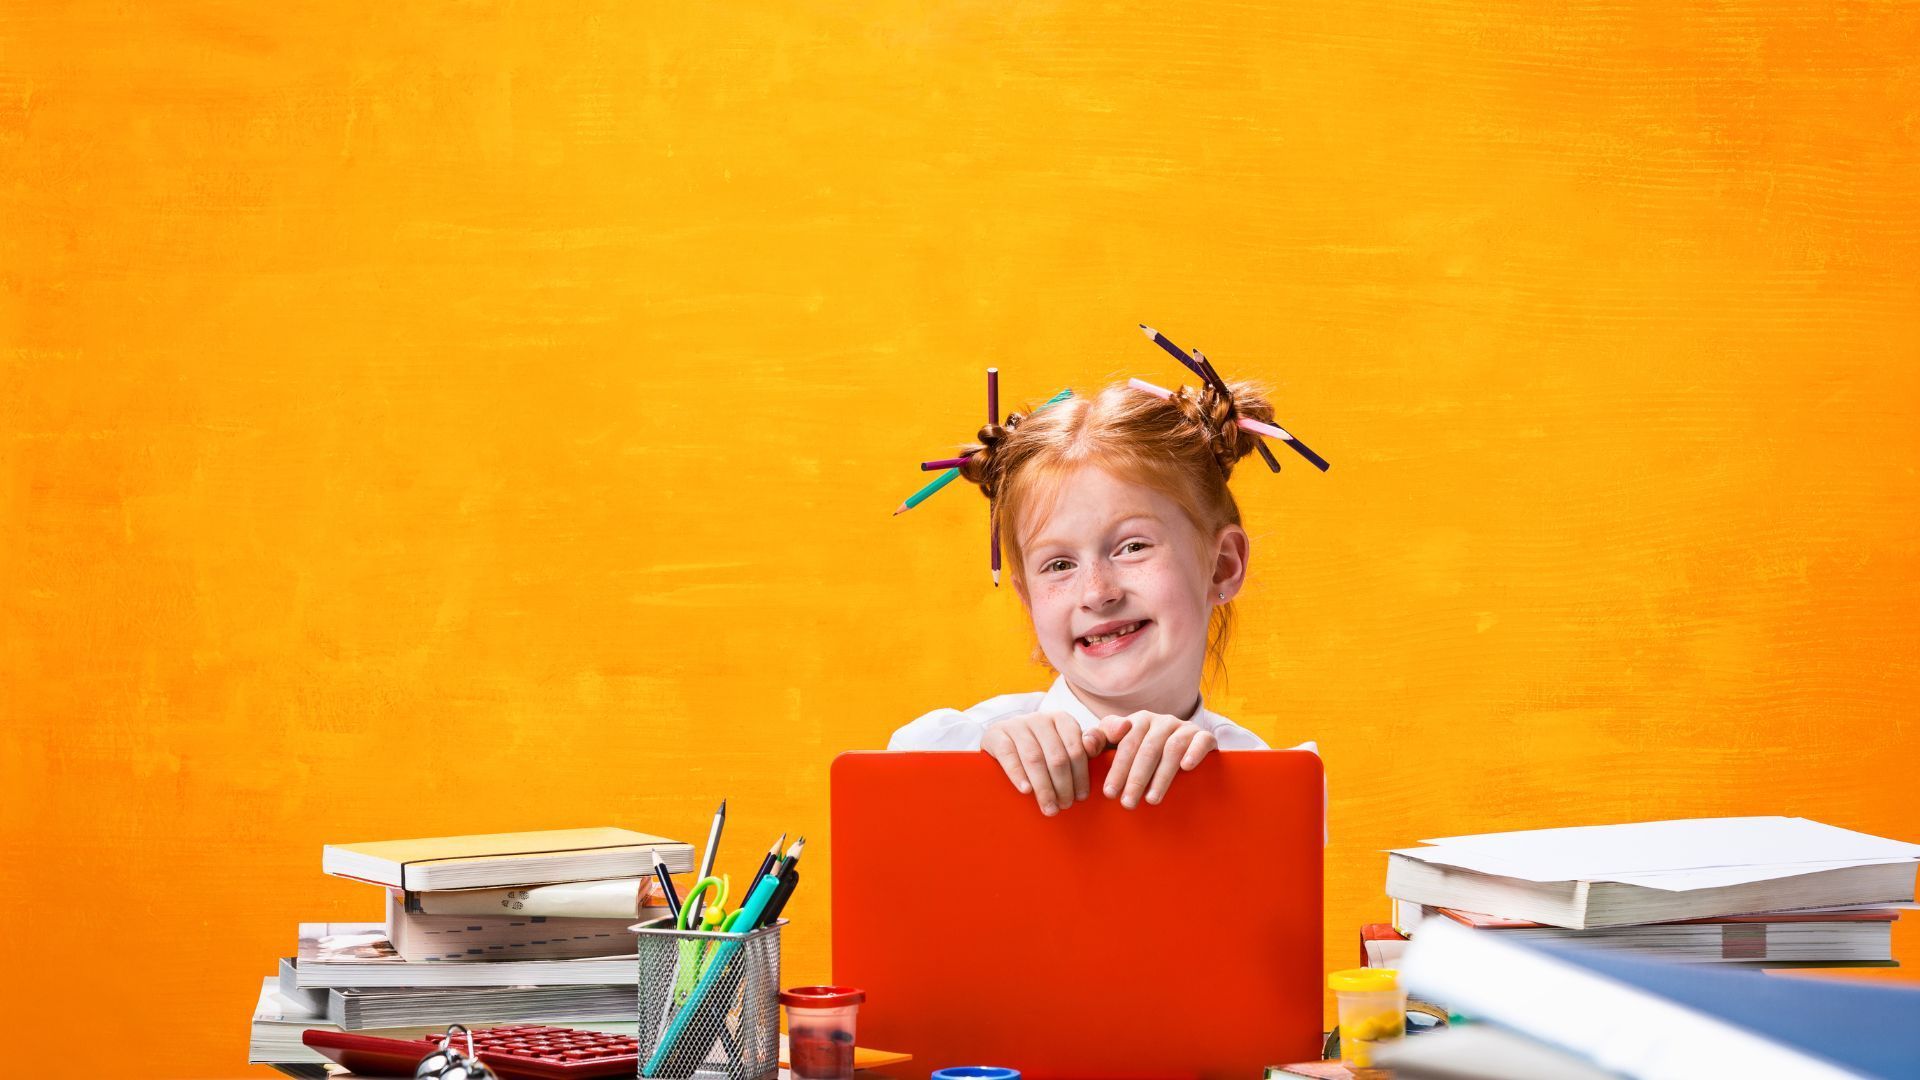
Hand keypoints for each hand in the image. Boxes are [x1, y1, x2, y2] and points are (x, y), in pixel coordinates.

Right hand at [982, 711, 1112, 815]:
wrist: (1003, 742)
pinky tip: (1026, 791)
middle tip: (1065, 807)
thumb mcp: (1071, 746)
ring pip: (1034, 758)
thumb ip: (1100, 740)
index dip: (1081, 777)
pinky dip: (1019, 774)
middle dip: (1063, 786)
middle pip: (1057, 756)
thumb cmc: (1045, 749)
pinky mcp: (996, 735)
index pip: (1077, 749)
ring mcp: (1017, 725)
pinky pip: (1009, 756)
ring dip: (1044, 787)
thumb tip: (1127, 726)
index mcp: (1062, 719)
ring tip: (1050, 808)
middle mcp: (1040, 718)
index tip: (1081, 799)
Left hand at [1096, 711, 1216, 807]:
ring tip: (1151, 800)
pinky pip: (1201, 741)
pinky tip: (1186, 768)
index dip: (1117, 769)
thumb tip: (1086, 745)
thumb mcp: (1119, 744)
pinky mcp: (1204, 736)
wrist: (1184, 746)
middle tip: (1128, 803)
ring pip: (1172, 749)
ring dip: (1161, 776)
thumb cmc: (1143, 750)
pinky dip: (1194, 753)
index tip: (1109, 794)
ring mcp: (1184, 728)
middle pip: (1147, 749)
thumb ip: (1099, 742)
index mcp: (1139, 721)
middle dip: (1136, 778)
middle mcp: (1162, 721)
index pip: (1126, 744)